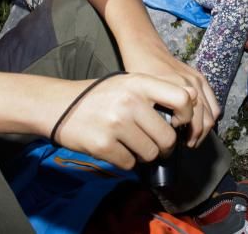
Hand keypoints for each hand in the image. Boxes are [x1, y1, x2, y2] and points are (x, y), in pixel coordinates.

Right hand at [54, 73, 196, 168]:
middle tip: (154, 144)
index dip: (187, 116)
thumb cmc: (100, 95)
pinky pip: (129, 164)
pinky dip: (125, 161)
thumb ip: (156, 91)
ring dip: (144, 155)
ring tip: (131, 144)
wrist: (59, 105)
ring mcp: (116, 123)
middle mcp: (130, 101)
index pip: (182, 98)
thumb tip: (189, 108)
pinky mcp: (103, 145)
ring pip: (150, 154)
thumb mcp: (128, 82)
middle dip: (164, 146)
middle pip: (167, 137)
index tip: (178, 124)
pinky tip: (115, 149)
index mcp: (140, 82)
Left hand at [120, 48, 219, 146]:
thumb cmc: (140, 72)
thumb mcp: (143, 94)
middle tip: (185, 145)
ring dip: (204, 128)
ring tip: (192, 137)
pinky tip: (199, 122)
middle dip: (197, 136)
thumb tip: (167, 135)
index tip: (176, 142)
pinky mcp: (201, 78)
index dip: (186, 136)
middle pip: (205, 120)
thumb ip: (157, 112)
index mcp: (178, 88)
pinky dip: (210, 116)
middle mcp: (192, 84)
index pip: (192, 121)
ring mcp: (199, 80)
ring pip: (212, 114)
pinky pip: (214, 103)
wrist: (145, 49)